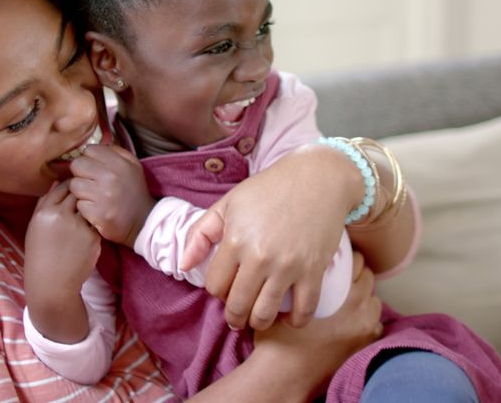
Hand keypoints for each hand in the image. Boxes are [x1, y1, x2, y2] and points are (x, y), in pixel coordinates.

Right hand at [24, 181, 100, 340]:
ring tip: (81, 221)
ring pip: (89, 207)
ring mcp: (79, 227)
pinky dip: (92, 227)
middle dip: (82, 193)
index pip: (62, 187)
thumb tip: (56, 182)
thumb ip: (44, 203)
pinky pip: (95, 224)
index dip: (70, 185)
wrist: (52, 283)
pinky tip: (83, 239)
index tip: (74, 188)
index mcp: (45, 212)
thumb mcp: (35, 227)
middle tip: (84, 198)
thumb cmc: (41, 254)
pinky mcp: (93, 237)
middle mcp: (62, 216)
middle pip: (78, 193)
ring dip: (88, 209)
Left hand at [69, 144, 155, 245]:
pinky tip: (95, 209)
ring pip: (74, 185)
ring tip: (93, 196)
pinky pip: (78, 204)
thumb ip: (113, 152)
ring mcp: (103, 196)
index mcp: (120, 163)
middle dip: (82, 173)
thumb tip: (92, 148)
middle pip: (77, 164)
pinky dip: (85, 208)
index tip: (96, 169)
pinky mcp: (97, 214)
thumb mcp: (132, 166)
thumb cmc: (133, 192)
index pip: (89, 150)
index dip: (90, 159)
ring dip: (81, 192)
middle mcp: (111, 177)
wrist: (143, 222)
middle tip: (91, 182)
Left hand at [190, 144, 360, 330]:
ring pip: (265, 314)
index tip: (225, 287)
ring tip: (258, 318)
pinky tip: (288, 317)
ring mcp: (288, 267)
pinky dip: (294, 322)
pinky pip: (303, 311)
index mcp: (235, 241)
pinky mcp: (314, 271)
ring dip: (258, 322)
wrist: (317, 179)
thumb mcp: (228, 203)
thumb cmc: (269, 189)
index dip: (217, 290)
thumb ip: (200, 234)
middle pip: (237, 306)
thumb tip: (183, 266)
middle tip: (236, 315)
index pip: (215, 286)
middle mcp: (260, 258)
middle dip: (233, 315)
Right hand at [252, 252, 382, 397]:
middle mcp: (361, 310)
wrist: (285, 377)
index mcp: (344, 295)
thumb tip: (304, 263)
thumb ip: (297, 281)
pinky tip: (350, 322)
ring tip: (345, 299)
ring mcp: (366, 330)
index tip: (335, 258)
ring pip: (374, 301)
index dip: (344, 256)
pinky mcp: (365, 346)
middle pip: (368, 278)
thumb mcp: (282, 301)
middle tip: (339, 276)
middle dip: (355, 275)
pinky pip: (375, 325)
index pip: (356, 261)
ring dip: (363, 297)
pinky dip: (366, 321)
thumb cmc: (279, 340)